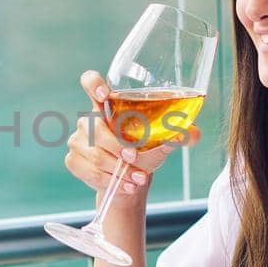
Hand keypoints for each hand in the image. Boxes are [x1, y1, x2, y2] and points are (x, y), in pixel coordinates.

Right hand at [63, 70, 199, 197]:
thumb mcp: (164, 141)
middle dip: (117, 146)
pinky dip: (109, 181)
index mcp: (108, 105)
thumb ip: (179, 135)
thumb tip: (194, 134)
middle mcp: (89, 119)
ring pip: (95, 154)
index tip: (104, 94)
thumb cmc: (146, 152)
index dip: (93, 83)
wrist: (131, 180)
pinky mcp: (73, 161)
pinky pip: (89, 170)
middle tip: (134, 158)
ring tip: (137, 178)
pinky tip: (124, 185)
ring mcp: (78, 140)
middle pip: (95, 127)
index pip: (90, 81)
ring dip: (118, 169)